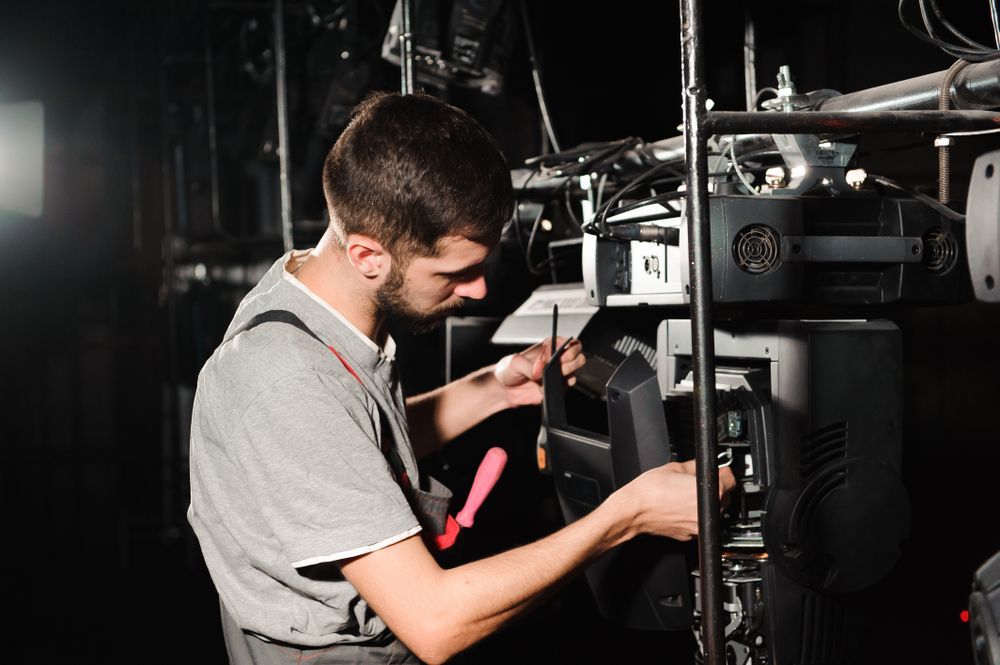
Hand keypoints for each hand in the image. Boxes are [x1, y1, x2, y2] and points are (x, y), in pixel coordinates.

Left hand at [493, 336, 584, 407]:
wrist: (504, 389)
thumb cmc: (508, 370)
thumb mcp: (515, 362)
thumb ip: (528, 366)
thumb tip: (539, 370)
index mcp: (549, 347)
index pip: (572, 344)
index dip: (571, 351)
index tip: (560, 358)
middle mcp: (556, 359)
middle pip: (579, 359)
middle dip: (570, 365)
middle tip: (557, 370)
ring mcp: (557, 374)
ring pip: (573, 375)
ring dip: (562, 379)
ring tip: (546, 380)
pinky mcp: (555, 388)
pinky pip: (564, 390)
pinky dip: (555, 390)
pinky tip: (542, 388)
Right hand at [616, 461, 735, 540]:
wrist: (633, 510)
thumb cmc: (650, 491)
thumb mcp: (675, 468)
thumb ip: (696, 466)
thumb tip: (705, 465)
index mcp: (709, 494)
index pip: (730, 480)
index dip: (724, 472)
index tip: (719, 471)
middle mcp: (708, 513)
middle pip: (724, 498)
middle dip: (715, 488)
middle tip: (699, 481)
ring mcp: (698, 527)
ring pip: (712, 513)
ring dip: (706, 504)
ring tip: (686, 495)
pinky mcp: (689, 536)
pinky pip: (699, 523)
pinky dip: (694, 515)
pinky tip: (680, 507)